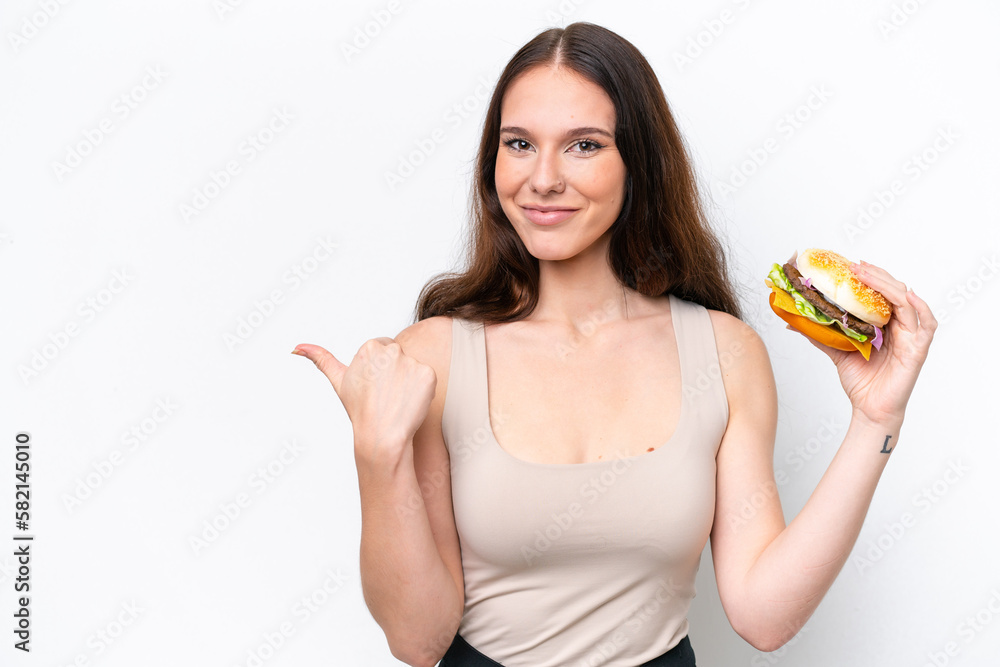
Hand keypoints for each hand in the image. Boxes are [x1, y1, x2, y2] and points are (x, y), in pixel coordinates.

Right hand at [291, 338, 437, 463]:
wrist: (382, 436)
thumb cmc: (359, 410)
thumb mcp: (339, 381)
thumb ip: (320, 359)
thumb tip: (297, 347)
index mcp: (369, 347)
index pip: (382, 350)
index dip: (379, 371)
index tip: (374, 387)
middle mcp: (391, 350)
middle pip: (398, 356)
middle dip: (394, 373)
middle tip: (385, 395)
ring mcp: (411, 362)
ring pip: (413, 367)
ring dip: (408, 381)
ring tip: (397, 400)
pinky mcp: (428, 374)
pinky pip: (427, 378)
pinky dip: (423, 389)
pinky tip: (410, 402)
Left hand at [789, 259, 937, 424]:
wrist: (868, 409)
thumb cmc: (861, 381)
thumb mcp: (837, 351)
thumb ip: (821, 334)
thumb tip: (793, 321)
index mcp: (884, 323)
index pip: (880, 293)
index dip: (868, 277)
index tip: (850, 265)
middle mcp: (900, 326)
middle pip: (894, 291)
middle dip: (875, 276)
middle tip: (855, 266)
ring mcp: (911, 336)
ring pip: (907, 301)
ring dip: (888, 285)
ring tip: (868, 275)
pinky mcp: (918, 349)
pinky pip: (926, 324)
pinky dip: (919, 308)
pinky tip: (907, 296)